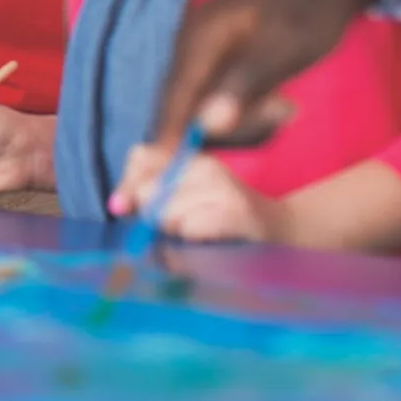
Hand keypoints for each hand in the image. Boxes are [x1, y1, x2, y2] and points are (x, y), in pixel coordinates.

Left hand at [113, 148, 284, 244]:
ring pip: (165, 213)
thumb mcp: (181, 204)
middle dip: (154, 219)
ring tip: (201, 236)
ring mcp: (223, 185)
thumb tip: (117, 204)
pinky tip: (211, 242)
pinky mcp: (236, 210)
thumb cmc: (222, 226)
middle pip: (148, 192)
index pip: (140, 157)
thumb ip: (145, 198)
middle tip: (182, 228)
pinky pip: (189, 228)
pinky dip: (192, 242)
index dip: (128, 186)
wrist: (282, 237)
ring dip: (175, 234)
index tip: (127, 208)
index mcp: (190, 160)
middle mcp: (206, 165)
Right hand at [151, 0, 382, 148]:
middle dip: (226, 125)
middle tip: (280, 116)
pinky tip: (277, 101)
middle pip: (185, 103)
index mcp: (201, 35)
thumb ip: (244, 87)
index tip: (164, 169)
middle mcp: (191, 42)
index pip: (175, 94)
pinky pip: (215, 95)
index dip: (168, 132)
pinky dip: (243, 107)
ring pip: (202, 103)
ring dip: (242, 116)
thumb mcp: (286, 51)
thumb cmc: (310, 14)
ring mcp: (200, 49)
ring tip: (286, 105)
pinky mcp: (213, 59)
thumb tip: (208, 126)